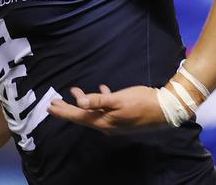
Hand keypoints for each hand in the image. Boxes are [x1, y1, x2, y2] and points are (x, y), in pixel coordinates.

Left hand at [48, 84, 165, 134]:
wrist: (164, 109)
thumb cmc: (141, 102)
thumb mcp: (118, 99)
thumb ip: (98, 100)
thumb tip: (79, 102)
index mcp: (104, 122)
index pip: (79, 116)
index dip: (64, 111)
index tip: (51, 106)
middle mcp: (107, 126)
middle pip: (83, 116)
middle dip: (69, 109)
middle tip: (55, 102)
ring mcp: (115, 123)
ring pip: (94, 112)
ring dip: (84, 102)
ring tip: (75, 91)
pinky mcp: (122, 117)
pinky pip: (105, 109)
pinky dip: (100, 100)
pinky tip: (102, 89)